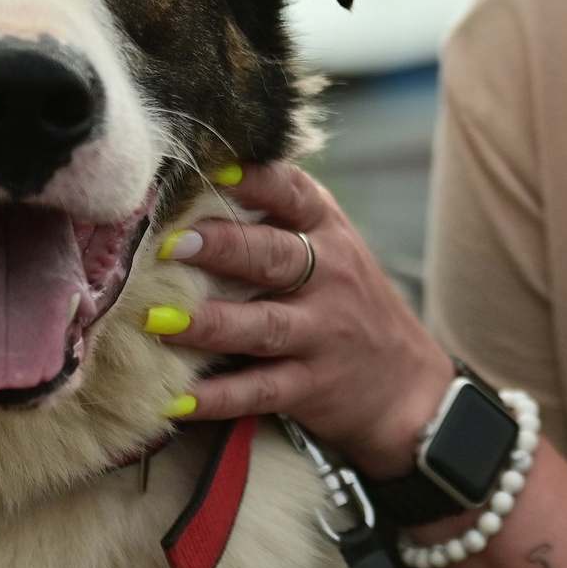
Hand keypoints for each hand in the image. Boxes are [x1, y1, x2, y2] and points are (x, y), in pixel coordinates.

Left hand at [153, 161, 453, 477]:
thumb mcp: (331, 249)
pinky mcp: (312, 385)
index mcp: (328, 232)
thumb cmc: (348, 303)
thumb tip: (196, 183)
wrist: (407, 384)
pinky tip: (176, 398)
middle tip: (170, 244)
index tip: (212, 169)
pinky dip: (218, 396)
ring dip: (210, 323)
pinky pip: (260, 390)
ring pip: (263, 324)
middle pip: (273, 256)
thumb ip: (278, 220)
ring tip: (158, 319)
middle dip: (222, 247)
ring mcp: (322, 333)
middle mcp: (330, 277)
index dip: (253, 178)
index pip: (293, 192)